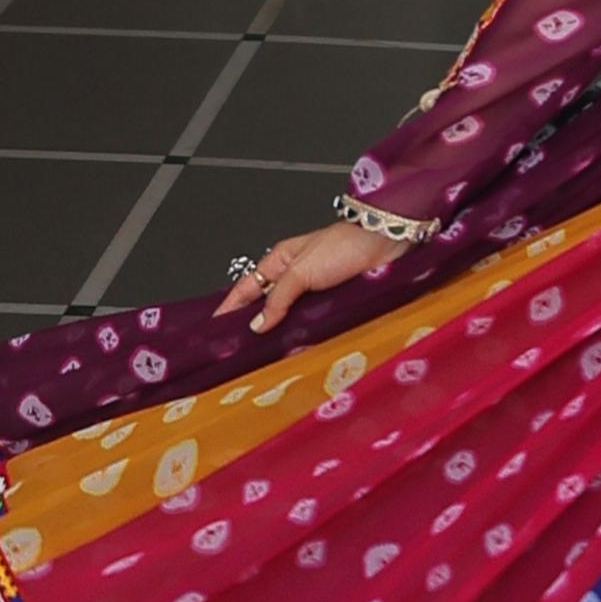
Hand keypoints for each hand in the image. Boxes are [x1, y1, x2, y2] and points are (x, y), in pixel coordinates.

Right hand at [213, 217, 403, 335]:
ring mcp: (315, 291)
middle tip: (240, 350)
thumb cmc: (343, 245)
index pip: (246, 288)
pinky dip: (306, 335)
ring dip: (283, 334)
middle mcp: (295, 276)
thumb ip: (278, 298)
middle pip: (267, 305)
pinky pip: (313, 323)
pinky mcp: (334, 303)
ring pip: (290, 317)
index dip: (229, 307)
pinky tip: (299, 349)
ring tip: (267, 357)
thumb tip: (257, 324)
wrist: (384, 244)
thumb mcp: (301, 271)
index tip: (215, 327)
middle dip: (255, 325)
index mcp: (280, 261)